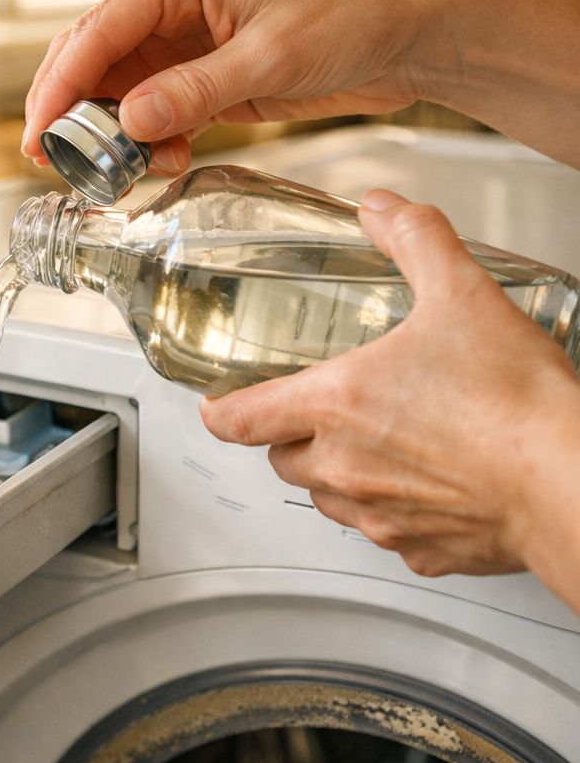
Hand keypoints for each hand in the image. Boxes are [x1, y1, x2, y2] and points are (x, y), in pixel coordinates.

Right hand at [22, 0, 448, 174]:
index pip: (95, 32)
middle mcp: (165, 5)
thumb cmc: (351, 16)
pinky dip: (146, 143)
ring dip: (111, 136)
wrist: (404, 34)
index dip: (60, 88)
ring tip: (123, 171)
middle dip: (69, 114)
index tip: (39, 135)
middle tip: (53, 164)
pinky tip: (162, 161)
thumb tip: (128, 122)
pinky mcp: (196, 77)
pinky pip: (148, 114)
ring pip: (112, 93)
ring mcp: (178, 43)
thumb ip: (195, 91)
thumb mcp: (272, 57)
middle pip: (88, 60)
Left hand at [200, 190, 579, 600]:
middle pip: (282, 459)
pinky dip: (398, 510)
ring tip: (384, 443)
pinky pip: (389, 533)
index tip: (218, 405)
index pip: (238, 419)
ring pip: (330, 500)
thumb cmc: (515, 402)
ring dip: (340, 475)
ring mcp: (380, 516)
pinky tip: (432, 483)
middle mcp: (344, 468)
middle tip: (327, 412)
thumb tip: (386, 210)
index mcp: (334, 406)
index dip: (221, 411)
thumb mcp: (462, 294)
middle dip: (293, 436)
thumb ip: (416, 242)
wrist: (570, 482)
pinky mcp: (422, 552)